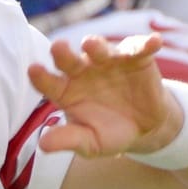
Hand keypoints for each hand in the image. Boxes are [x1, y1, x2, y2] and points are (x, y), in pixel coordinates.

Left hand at [28, 33, 177, 158]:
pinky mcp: (135, 58)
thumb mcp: (89, 142)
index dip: (41, 77)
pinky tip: (154, 42)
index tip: (33, 70)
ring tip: (91, 44)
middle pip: (69, 60)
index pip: (49, 83)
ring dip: (96, 46)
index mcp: (66, 91)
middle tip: (58, 47)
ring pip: (101, 50)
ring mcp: (108, 62)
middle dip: (63, 53)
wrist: (144, 128)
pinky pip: (139, 48)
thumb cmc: (109, 133)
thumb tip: (43, 145)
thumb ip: (69, 140)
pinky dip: (145, 44)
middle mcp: (83, 72)